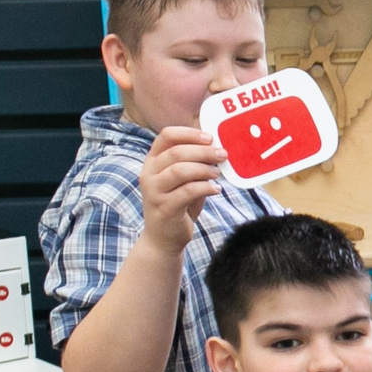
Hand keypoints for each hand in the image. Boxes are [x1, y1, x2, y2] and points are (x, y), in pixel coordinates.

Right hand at [140, 127, 226, 250]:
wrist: (163, 238)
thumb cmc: (178, 204)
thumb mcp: (184, 180)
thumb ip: (195, 164)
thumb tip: (218, 148)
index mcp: (152, 161)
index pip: (166, 136)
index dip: (189, 133)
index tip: (210, 137)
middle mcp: (148, 174)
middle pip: (176, 152)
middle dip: (203, 151)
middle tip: (223, 155)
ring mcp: (154, 191)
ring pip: (180, 170)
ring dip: (204, 169)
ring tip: (217, 173)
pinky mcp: (164, 208)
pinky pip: (187, 191)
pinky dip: (205, 187)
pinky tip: (216, 189)